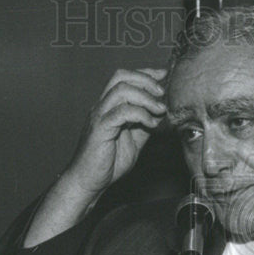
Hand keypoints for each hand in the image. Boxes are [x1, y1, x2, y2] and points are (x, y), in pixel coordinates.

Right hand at [63, 67, 167, 197]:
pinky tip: (151, 124)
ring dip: (145, 97)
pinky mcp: (100, 129)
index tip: (164, 75)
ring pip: (121, 90)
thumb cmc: (108, 162)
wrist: (89, 181)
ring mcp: (99, 116)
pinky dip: (140, 114)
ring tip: (159, 110)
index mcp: (109, 106)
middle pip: (120, 77)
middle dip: (145, 79)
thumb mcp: (134, 141)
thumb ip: (144, 125)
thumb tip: (161, 114)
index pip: (124, 78)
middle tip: (162, 92)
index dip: (145, 73)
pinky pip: (121, 112)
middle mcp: (101, 106)